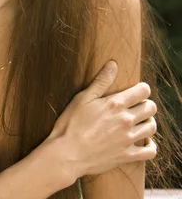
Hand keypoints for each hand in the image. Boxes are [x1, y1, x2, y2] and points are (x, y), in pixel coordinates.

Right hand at [46, 60, 156, 181]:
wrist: (67, 153)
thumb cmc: (71, 124)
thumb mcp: (82, 98)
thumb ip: (100, 82)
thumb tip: (113, 65)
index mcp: (116, 104)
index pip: (143, 91)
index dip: (142, 89)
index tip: (136, 91)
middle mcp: (126, 120)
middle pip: (150, 108)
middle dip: (145, 104)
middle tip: (136, 106)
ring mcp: (129, 139)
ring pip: (152, 127)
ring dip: (148, 122)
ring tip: (139, 122)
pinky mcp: (128, 155)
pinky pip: (150, 151)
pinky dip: (151, 146)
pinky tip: (144, 141)